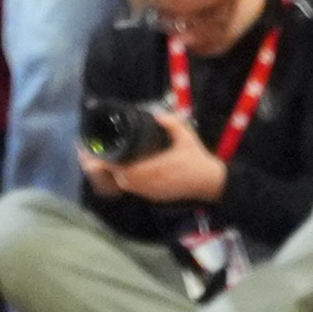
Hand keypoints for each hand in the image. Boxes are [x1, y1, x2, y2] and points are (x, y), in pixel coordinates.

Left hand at [89, 123, 229, 205]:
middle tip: (100, 157)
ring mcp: (154, 191)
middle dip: (110, 169)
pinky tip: (127, 173)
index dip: (110, 164)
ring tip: (110, 163)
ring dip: (119, 176)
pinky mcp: (158, 196)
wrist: (212, 183)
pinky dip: (129, 182)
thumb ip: (171, 124)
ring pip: (128, 186)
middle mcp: (152, 182)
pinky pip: (137, 191)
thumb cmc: (198, 160)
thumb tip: (157, 115)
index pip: (126, 170)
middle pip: (122, 180)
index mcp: (156, 168)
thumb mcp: (187, 137)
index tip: (101, 155)